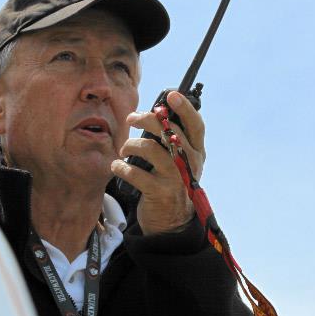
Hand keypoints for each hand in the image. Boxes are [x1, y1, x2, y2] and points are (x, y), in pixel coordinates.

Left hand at [110, 91, 205, 234]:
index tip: (171, 95)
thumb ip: (172, 139)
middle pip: (169, 131)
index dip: (185, 108)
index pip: (195, 125)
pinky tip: (117, 167)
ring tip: (124, 150)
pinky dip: (121, 167)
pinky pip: (135, 173)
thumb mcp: (180, 160)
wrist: (172, 220)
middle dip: (147, 120)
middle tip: (131, 118)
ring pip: (150, 148)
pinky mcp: (160, 192)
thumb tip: (153, 112)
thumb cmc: (171, 181)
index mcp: (196, 151)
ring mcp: (176, 178)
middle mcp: (190, 163)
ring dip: (130, 145)